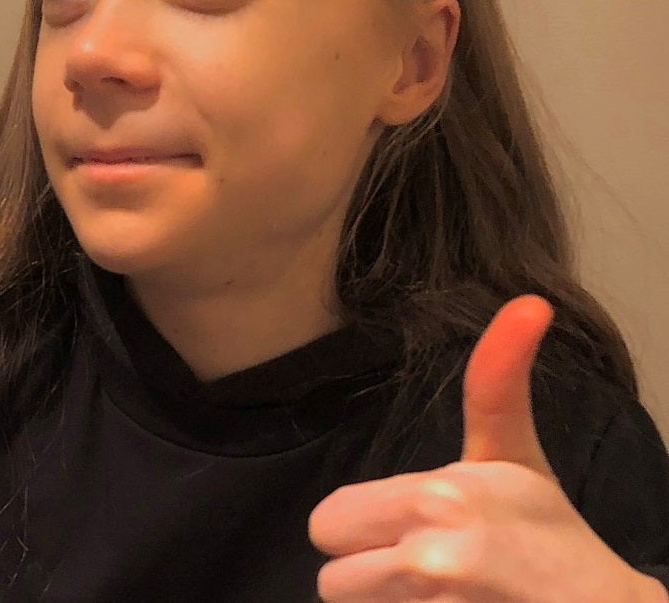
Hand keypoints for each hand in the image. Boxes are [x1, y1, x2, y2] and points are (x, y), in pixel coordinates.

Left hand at [308, 295, 667, 601]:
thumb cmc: (550, 537)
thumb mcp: (513, 455)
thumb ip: (496, 380)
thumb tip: (529, 302)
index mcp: (436, 499)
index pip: (326, 524)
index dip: (361, 531)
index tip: (408, 531)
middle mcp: (430, 560)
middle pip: (332, 581)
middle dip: (370, 577)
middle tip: (427, 573)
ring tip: (446, 598)